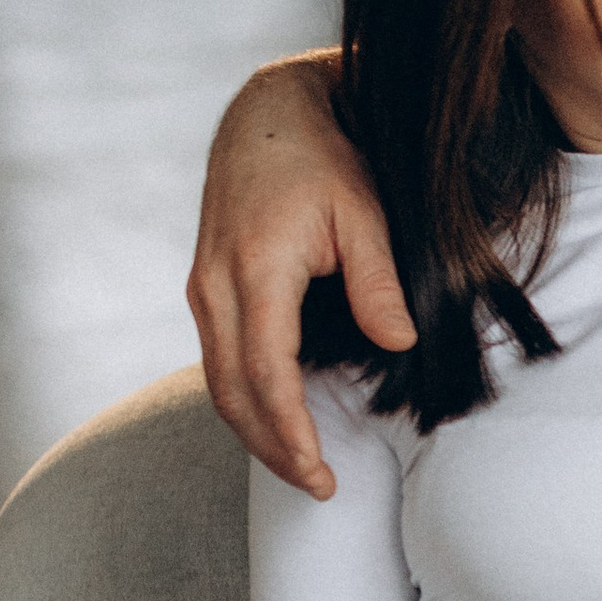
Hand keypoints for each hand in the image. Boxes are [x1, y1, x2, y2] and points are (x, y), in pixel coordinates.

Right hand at [187, 53, 414, 493]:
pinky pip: (218, 359)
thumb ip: (377, 280)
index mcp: (256, 269)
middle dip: (272, 448)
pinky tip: (279, 420)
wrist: (267, 112)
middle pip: (232, 392)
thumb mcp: (363, 210)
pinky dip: (245, 399)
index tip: (321, 474)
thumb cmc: (322, 156)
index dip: (291, 433)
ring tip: (302, 466)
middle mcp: (216, 285)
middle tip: (319, 487)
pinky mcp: (206, 287)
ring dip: (255, 431)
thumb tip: (397, 342)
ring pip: (218, 381)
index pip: (266, 375)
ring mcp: (204, 287)